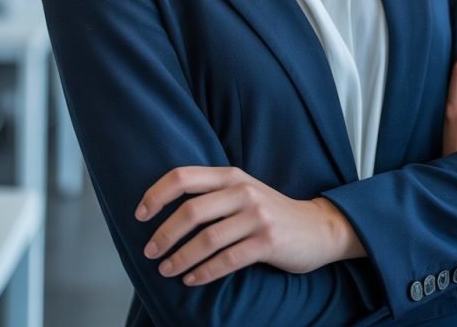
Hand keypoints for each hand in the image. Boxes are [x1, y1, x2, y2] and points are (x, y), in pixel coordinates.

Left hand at [135, 165, 364, 285]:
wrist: (316, 228)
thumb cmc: (269, 212)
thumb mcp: (243, 191)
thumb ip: (212, 193)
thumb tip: (165, 208)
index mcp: (231, 175)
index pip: (183, 176)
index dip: (156, 194)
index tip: (140, 215)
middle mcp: (242, 191)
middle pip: (191, 210)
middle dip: (164, 234)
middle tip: (149, 252)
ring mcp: (256, 216)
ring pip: (207, 239)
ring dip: (180, 258)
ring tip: (165, 270)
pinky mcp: (268, 241)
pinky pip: (228, 260)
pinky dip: (204, 272)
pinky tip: (191, 280)